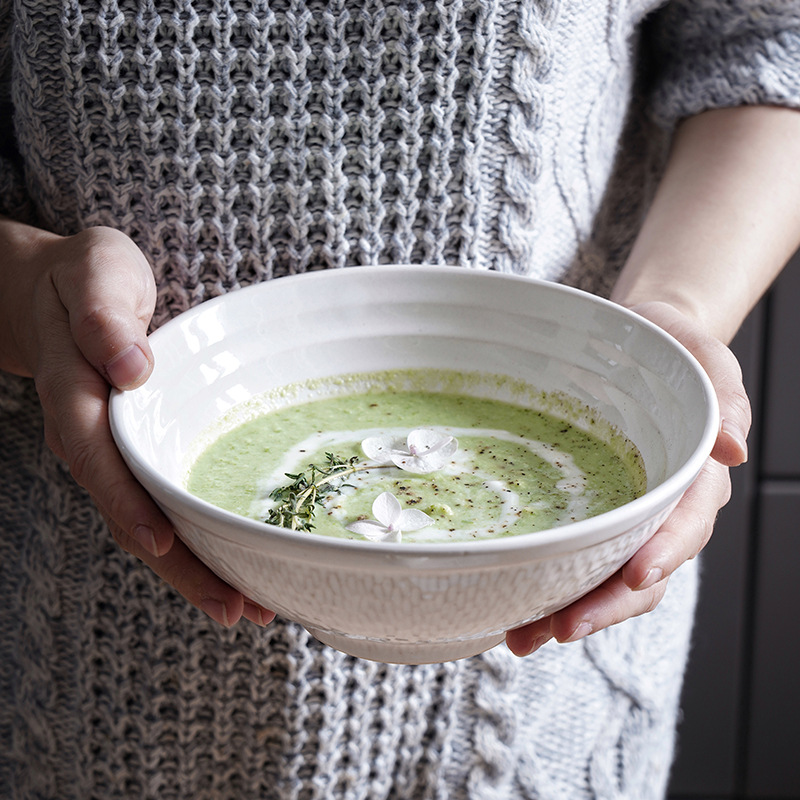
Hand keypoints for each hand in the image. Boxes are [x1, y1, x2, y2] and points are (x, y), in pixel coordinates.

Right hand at [2, 223, 273, 627]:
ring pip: (146, 522)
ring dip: (193, 569)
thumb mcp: (95, 274)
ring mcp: (114, 453)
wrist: (62, 292)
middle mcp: (91, 437)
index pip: (99, 460)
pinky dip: (194, 541)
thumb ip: (103, 318)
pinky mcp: (137, 455)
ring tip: (248, 607)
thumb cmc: (87, 278)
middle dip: (179, 566)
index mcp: (76, 395)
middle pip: (128, 514)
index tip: (164, 543)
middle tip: (237, 608)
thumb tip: (130, 369)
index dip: (129, 503)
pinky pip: (160, 505)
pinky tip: (233, 563)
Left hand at [505, 301, 749, 655]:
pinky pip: (572, 557)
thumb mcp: (705, 360)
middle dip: (603, 607)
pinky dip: (545, 585)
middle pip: (638, 574)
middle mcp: (658, 511)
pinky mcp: (588, 514)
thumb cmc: (673, 351)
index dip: (663, 555)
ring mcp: (621, 518)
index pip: (683, 527)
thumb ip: (725, 399)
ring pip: (601, 579)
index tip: (636, 576)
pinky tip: (509, 604)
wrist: (637, 346)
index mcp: (693, 480)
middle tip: (560, 628)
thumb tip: (734, 448)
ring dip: (566, 612)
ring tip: (520, 636)